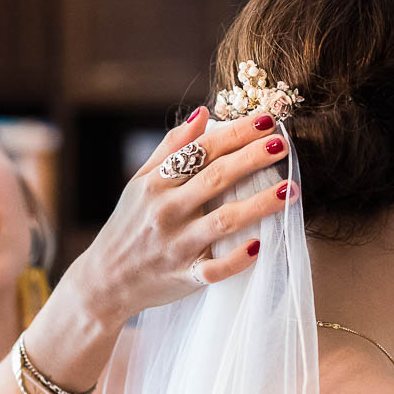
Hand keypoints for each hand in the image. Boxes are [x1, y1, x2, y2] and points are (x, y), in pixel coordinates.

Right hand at [62, 108, 294, 324]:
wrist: (105, 280)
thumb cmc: (128, 227)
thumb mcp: (139, 183)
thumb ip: (170, 148)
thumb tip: (202, 114)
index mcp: (157, 184)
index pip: (202, 151)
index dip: (235, 133)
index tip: (265, 120)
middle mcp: (167, 211)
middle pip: (217, 179)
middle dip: (252, 159)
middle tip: (282, 145)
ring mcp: (177, 245)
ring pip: (223, 221)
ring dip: (259, 205)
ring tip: (289, 190)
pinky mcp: (184, 276)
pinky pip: (215, 269)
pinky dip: (237, 259)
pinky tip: (260, 245)